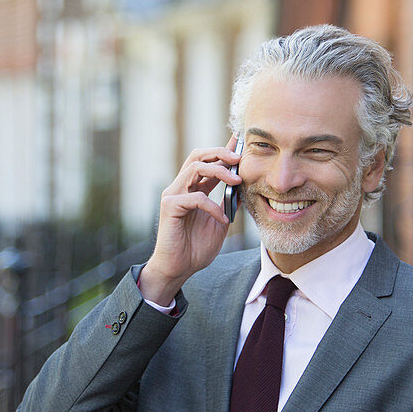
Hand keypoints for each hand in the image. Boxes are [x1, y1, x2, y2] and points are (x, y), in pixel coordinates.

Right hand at [138, 137, 241, 305]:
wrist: (178, 269)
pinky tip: (223, 220)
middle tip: (239, 158)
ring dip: (219, 171)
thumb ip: (227, 204)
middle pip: (198, 155)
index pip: (207, 161)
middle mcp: (180, 187)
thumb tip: (242, 187)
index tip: (240, 142)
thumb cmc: (195, 248)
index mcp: (192, 188)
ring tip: (237, 180)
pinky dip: (213, 206)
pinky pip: (196, 197)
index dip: (223, 150)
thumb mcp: (219, 222)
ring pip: (195, 168)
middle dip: (220, 152)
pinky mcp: (170, 206)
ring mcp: (173, 195)